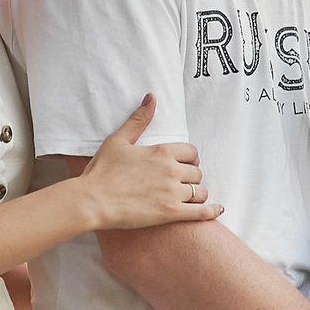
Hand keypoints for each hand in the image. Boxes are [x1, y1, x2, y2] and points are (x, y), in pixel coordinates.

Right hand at [81, 95, 220, 230]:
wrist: (92, 200)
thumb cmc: (102, 171)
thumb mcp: (118, 140)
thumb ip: (138, 120)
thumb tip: (152, 97)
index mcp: (162, 152)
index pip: (192, 152)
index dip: (190, 159)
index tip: (184, 164)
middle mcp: (171, 171)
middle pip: (197, 172)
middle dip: (191, 177)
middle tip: (182, 183)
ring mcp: (173, 192)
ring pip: (200, 191)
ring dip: (197, 194)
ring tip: (190, 197)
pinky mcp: (171, 213)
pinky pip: (201, 212)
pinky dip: (211, 211)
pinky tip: (217, 210)